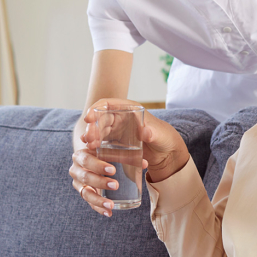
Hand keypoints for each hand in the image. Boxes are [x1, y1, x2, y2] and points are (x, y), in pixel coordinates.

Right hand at [69, 99, 189, 216]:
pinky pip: (102, 143)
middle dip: (92, 127)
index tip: (89, 118)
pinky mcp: (115, 143)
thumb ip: (152, 132)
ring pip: (99, 131)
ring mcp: (116, 130)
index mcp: (129, 109)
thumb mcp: (160, 135)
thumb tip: (145, 132)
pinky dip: (96, 146)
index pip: (108, 103)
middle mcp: (120, 118)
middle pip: (100, 118)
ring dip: (92, 137)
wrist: (167, 153)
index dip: (96, 108)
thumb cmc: (164, 138)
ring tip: (90, 146)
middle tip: (89, 139)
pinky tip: (92, 151)